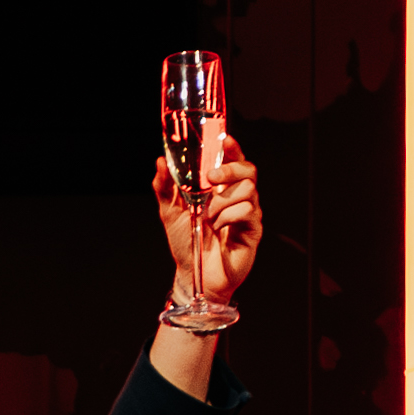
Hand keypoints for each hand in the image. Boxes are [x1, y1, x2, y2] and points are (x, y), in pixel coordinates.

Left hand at [153, 136, 263, 304]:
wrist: (193, 274)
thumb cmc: (186, 243)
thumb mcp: (170, 212)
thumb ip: (165, 187)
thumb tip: (161, 162)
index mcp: (221, 189)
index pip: (233, 160)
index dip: (233, 148)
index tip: (225, 140)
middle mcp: (238, 197)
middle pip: (248, 169)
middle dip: (230, 169)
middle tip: (211, 179)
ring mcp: (248, 213)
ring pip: (247, 190)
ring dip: (222, 202)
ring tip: (208, 218)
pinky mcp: (253, 230)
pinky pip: (247, 212)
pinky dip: (228, 218)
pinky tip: (218, 229)